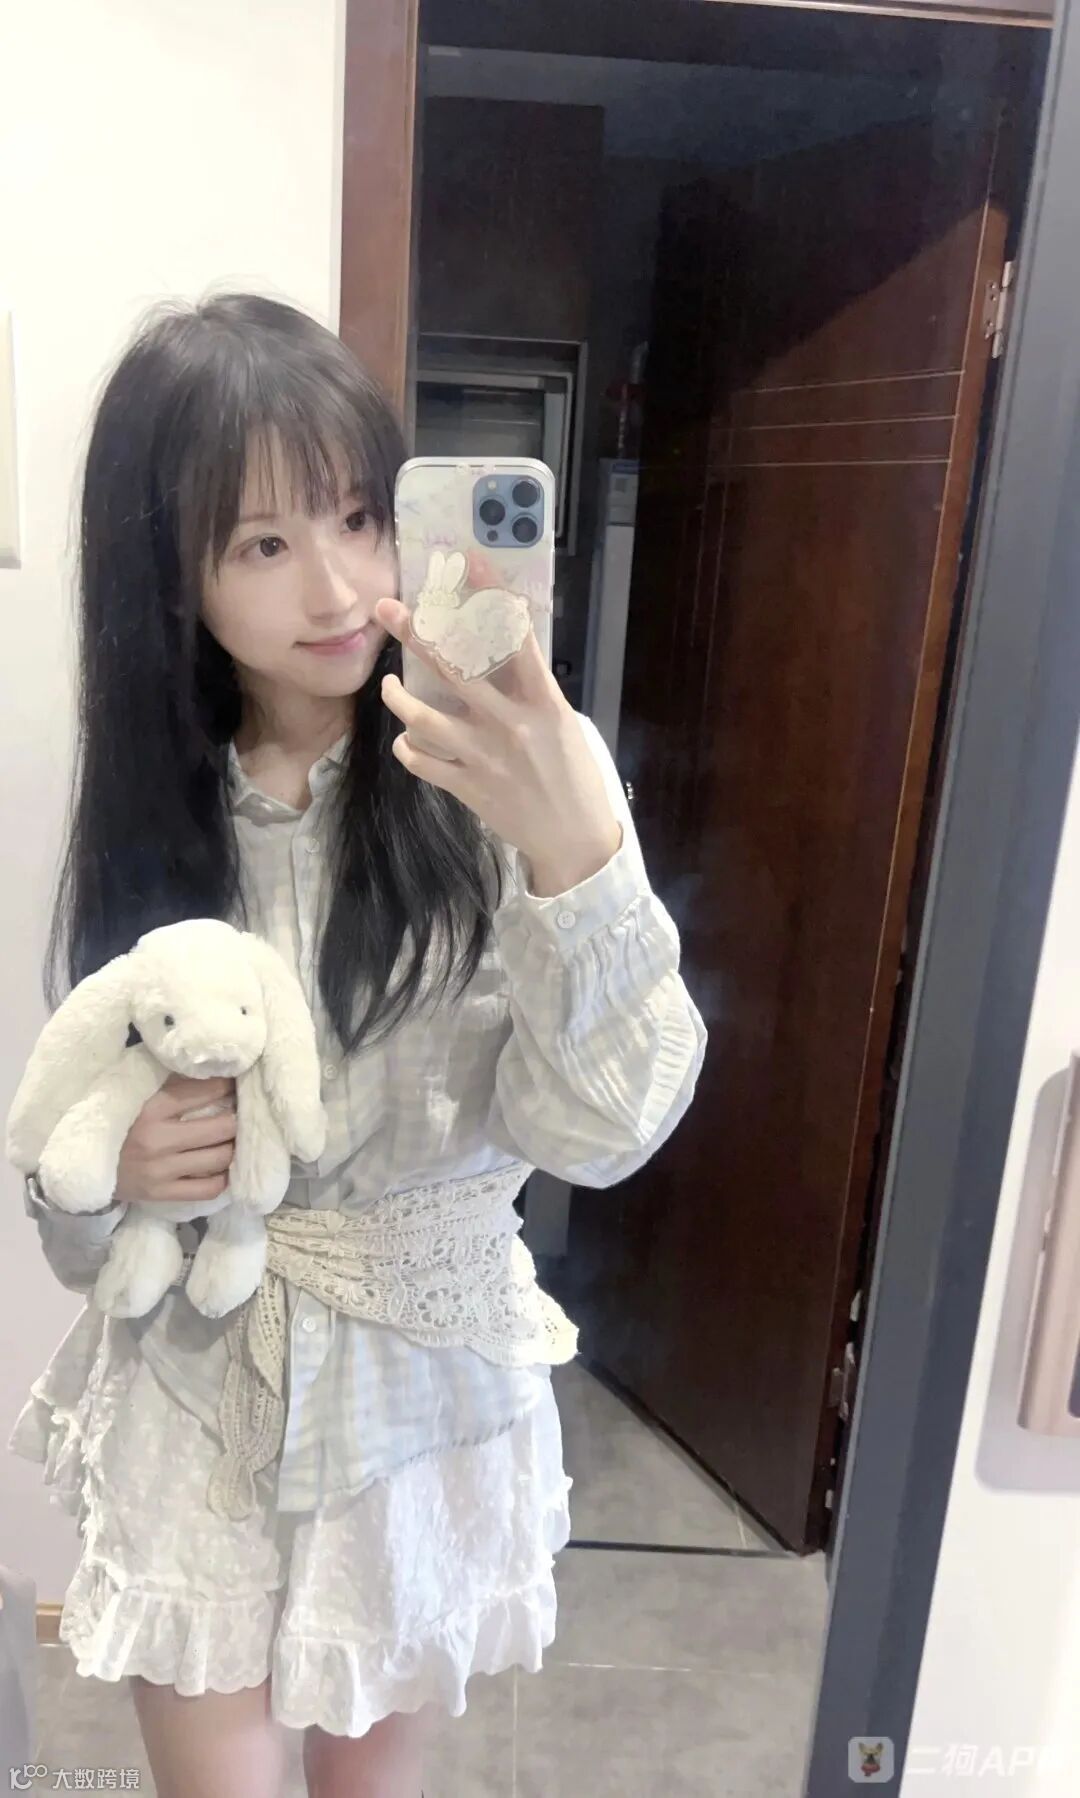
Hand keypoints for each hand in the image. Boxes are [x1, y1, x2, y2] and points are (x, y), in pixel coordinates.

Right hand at [115, 1074, 237, 1206]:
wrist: (84, 1165)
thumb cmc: (118, 1123)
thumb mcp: (137, 1096)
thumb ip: (171, 1084)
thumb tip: (212, 1070)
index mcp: (152, 1108)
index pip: (205, 1091)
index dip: (227, 1085)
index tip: (234, 1083)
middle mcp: (159, 1139)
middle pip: (222, 1127)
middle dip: (238, 1118)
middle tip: (240, 1113)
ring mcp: (162, 1170)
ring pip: (220, 1158)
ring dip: (233, 1146)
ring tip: (232, 1139)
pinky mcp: (162, 1193)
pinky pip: (208, 1188)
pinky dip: (223, 1177)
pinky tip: (222, 1167)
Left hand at [376, 598, 621, 896]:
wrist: (573, 840)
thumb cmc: (573, 776)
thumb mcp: (563, 724)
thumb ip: (529, 693)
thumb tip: (496, 656)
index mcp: (543, 703)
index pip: (515, 637)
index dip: (491, 595)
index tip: (470, 561)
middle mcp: (510, 725)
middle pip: (454, 669)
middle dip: (416, 634)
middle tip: (387, 610)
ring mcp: (484, 758)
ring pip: (422, 718)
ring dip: (397, 698)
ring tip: (388, 686)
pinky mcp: (467, 787)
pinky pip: (421, 762)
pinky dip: (407, 747)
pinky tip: (407, 740)